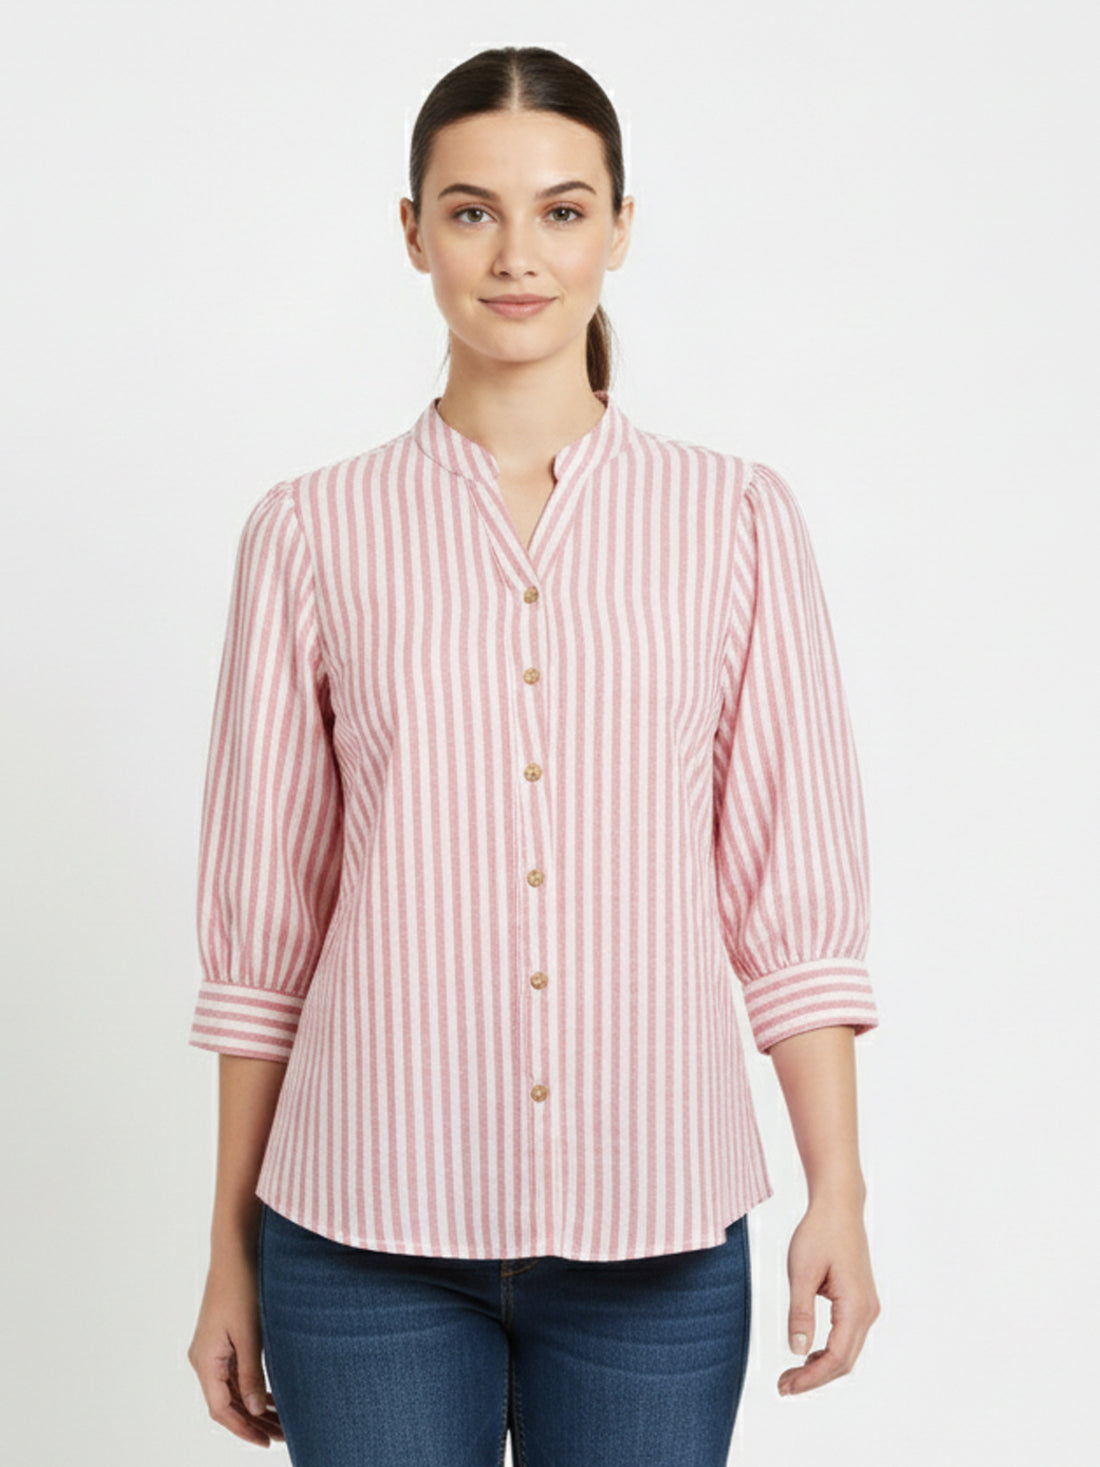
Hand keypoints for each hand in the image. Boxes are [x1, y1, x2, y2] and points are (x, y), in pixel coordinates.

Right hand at [188, 1248, 284, 1445]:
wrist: (235, 1249)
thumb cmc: (241, 1286)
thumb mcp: (249, 1333)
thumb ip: (250, 1373)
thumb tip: (254, 1411)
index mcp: (204, 1360)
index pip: (221, 1409)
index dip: (243, 1429)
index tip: (266, 1442)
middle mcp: (204, 1358)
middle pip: (227, 1402)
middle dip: (253, 1422)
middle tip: (282, 1436)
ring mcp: (213, 1349)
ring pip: (233, 1389)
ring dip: (254, 1406)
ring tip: (282, 1421)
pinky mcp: (224, 1339)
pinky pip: (236, 1373)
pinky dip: (252, 1387)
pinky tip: (272, 1395)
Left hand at [777, 1196, 879, 1396]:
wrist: (838, 1206)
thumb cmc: (819, 1233)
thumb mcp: (801, 1272)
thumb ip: (800, 1313)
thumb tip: (798, 1351)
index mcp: (855, 1306)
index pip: (836, 1358)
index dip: (811, 1378)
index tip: (786, 1386)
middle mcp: (867, 1311)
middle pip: (844, 1361)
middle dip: (814, 1378)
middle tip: (783, 1386)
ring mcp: (867, 1306)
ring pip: (847, 1351)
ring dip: (821, 1367)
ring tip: (792, 1374)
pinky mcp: (860, 1301)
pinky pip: (847, 1336)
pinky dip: (829, 1351)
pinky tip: (809, 1353)